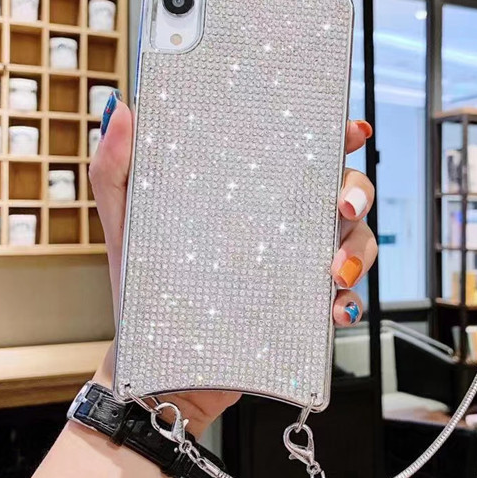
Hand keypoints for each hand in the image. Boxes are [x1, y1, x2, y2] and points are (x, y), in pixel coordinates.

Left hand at [89, 93, 376, 436]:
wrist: (157, 365)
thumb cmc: (141, 289)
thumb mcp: (125, 224)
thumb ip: (117, 169)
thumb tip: (123, 113)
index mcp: (251, 196)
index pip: (302, 156)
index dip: (337, 138)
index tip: (352, 133)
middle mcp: (284, 226)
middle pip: (343, 193)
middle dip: (357, 192)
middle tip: (343, 205)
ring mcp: (298, 269)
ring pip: (356, 242)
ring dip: (359, 250)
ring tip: (338, 269)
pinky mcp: (304, 311)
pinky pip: (344, 298)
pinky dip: (349, 301)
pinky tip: (336, 308)